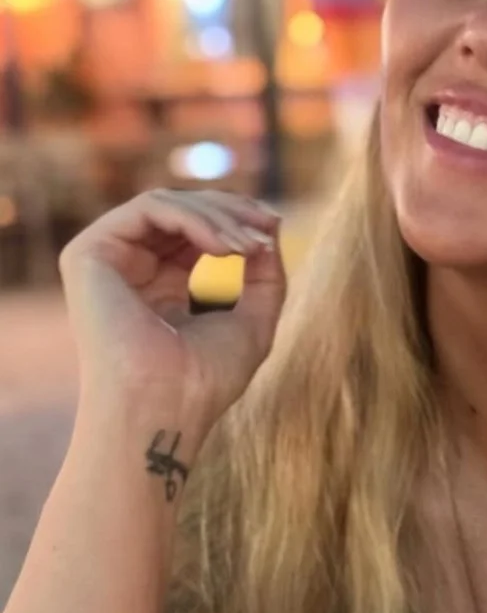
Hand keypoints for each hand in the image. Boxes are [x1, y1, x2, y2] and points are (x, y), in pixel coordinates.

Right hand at [59, 189, 287, 436]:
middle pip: (181, 209)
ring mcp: (104, 261)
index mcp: (158, 286)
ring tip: (249, 245)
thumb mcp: (252, 320)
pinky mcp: (88, 254)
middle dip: (231, 211)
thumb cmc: (204, 381)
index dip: (235, 220)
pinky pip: (149, 208)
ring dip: (218, 216)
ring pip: (167, 203)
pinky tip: (223, 248)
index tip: (272, 228)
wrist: (165, 409)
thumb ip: (264, 276)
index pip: (194, 230)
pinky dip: (194, 219)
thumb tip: (269, 230)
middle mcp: (128, 270)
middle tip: (268, 226)